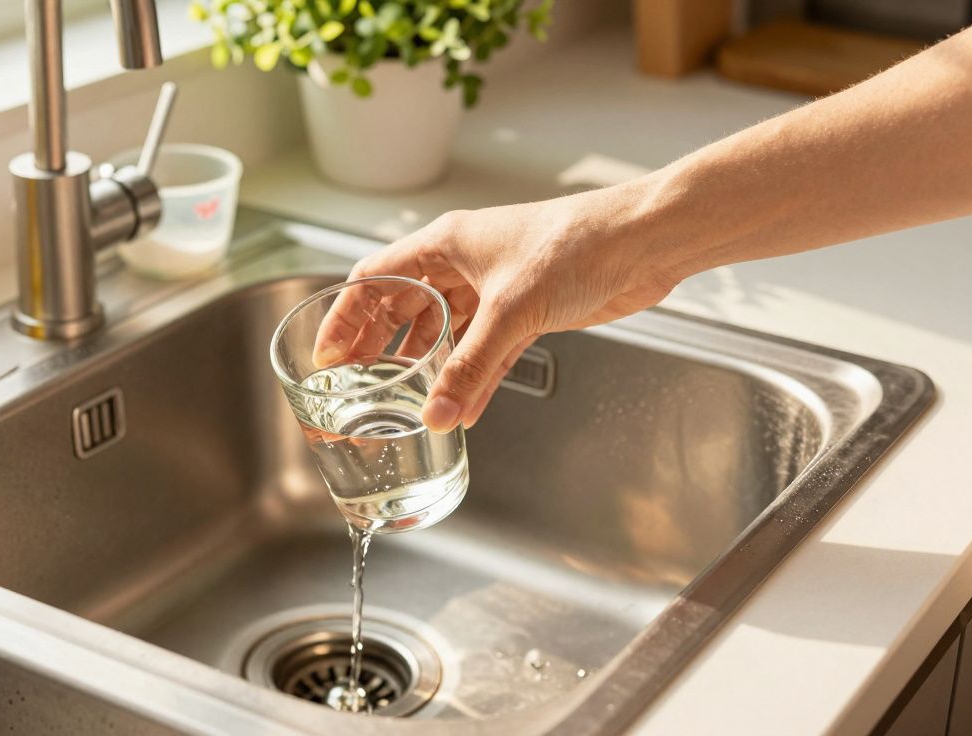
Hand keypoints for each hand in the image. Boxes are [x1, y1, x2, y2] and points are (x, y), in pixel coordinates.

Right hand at [341, 183, 682, 432]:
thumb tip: (437, 412)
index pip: (375, 279)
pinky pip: (485, 351)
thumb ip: (470, 366)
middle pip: (403, 306)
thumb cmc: (577, 243)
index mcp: (444, 244)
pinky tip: (462, 410)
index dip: (346, 316)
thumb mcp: (511, 308)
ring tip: (405, 402)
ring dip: (428, 368)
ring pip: (444, 332)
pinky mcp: (525, 311)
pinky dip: (472, 379)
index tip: (329, 355)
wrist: (642, 242)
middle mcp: (462, 264)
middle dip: (379, 345)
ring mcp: (493, 289)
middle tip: (358, 383)